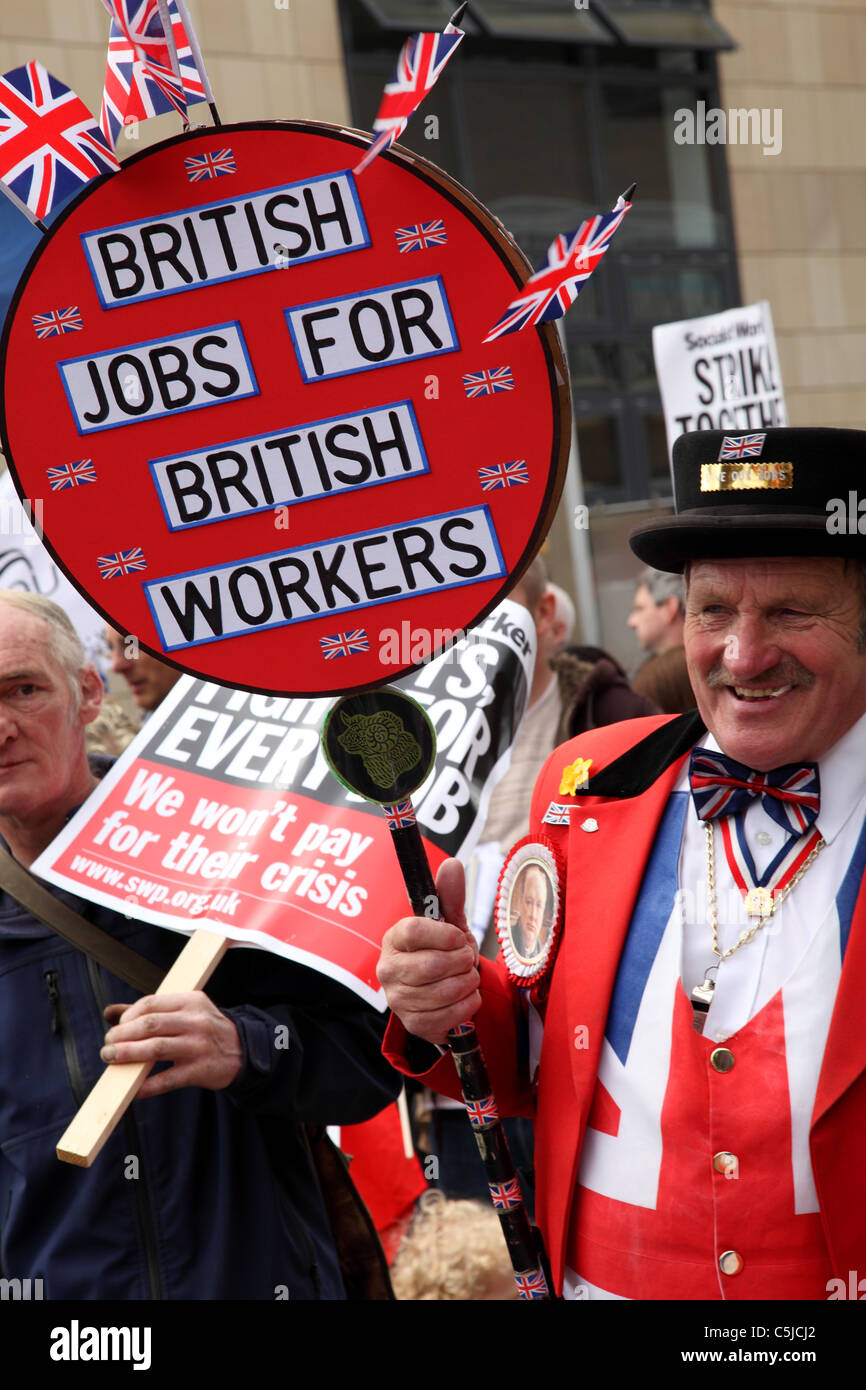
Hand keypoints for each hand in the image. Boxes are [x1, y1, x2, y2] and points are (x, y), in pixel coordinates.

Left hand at [100, 992, 242, 1096]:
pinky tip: (132, 1089)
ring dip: (128, 1055)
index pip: (151, 1004)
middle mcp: (196, 1021)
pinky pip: (167, 1080)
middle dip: (122, 1036)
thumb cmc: (205, 1029)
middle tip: (107, 1046)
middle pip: (150, 1025)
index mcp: (191, 1001)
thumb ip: (148, 1011)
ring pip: (156, 1049)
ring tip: (110, 1059)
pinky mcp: (200, 1071)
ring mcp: (199, 1046)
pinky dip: (146, 1085)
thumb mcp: (184, 1011)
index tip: (116, 1028)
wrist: (243, 1051)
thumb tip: (109, 1012)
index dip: (127, 1017)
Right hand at [377, 858, 479, 1044]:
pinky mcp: (413, 1024)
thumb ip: (449, 896)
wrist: (446, 990)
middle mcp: (388, 969)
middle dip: (462, 961)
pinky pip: (451, 1016)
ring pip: (445, 991)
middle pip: (432, 965)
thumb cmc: (443, 952)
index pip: (414, 931)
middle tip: (467, 958)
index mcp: (394, 938)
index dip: (444, 934)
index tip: (459, 935)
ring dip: (469, 983)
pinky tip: (466, 997)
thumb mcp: (449, 924)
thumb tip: (451, 864)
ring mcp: (398, 1000)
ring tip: (468, 976)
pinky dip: (469, 1005)